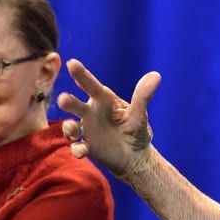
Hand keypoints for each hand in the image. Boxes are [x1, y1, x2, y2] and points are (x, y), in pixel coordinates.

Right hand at [57, 59, 160, 179]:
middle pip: (75, 105)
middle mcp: (91, 113)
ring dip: (68, 127)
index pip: (91, 85)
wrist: (136, 155)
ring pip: (71, 127)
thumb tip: (156, 75)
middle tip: (63, 99)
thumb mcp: (140, 114)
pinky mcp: (87, 147)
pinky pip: (77, 148)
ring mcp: (87, 130)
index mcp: (103, 100)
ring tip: (72, 128)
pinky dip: (77, 149)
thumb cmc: (136, 130)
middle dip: (68, 102)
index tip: (72, 63)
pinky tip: (82, 151)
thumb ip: (143, 96)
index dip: (81, 75)